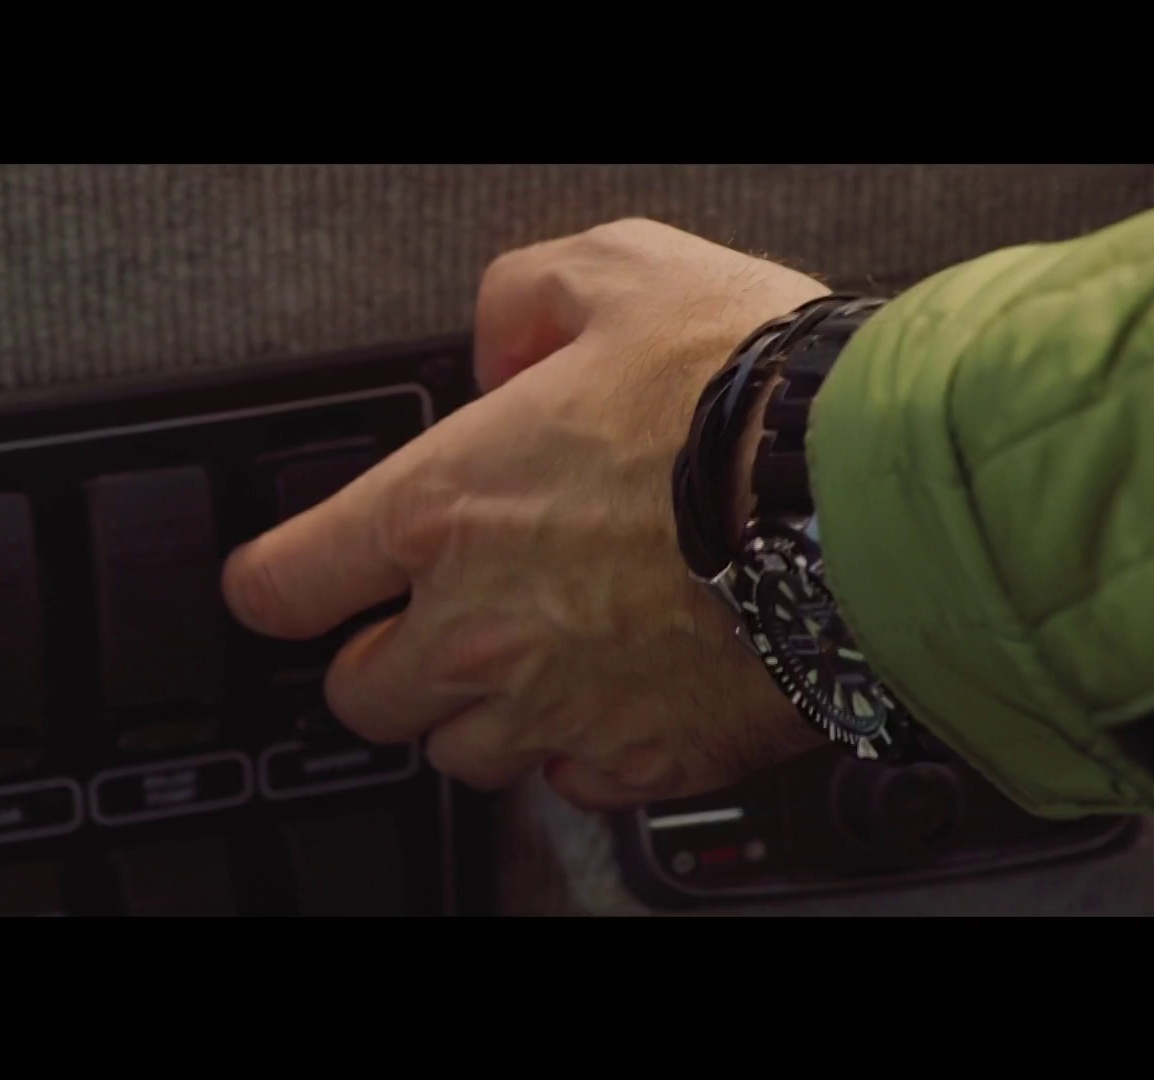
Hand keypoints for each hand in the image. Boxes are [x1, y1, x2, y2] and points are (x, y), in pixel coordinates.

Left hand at [222, 219, 831, 810]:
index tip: (291, 582)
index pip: (286, 584)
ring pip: (460, 754)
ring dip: (481, 711)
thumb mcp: (623, 270)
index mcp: (444, 509)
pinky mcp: (643, 763)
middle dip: (384, 659)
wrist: (877, 500)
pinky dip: (582, 746)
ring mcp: (558, 708)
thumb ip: (528, 297)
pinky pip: (571, 784)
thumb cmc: (753, 393)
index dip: (276, 583)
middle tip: (434, 617)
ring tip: (543, 652)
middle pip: (361, 696)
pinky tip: (625, 686)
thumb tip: (503, 341)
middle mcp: (479, 629)